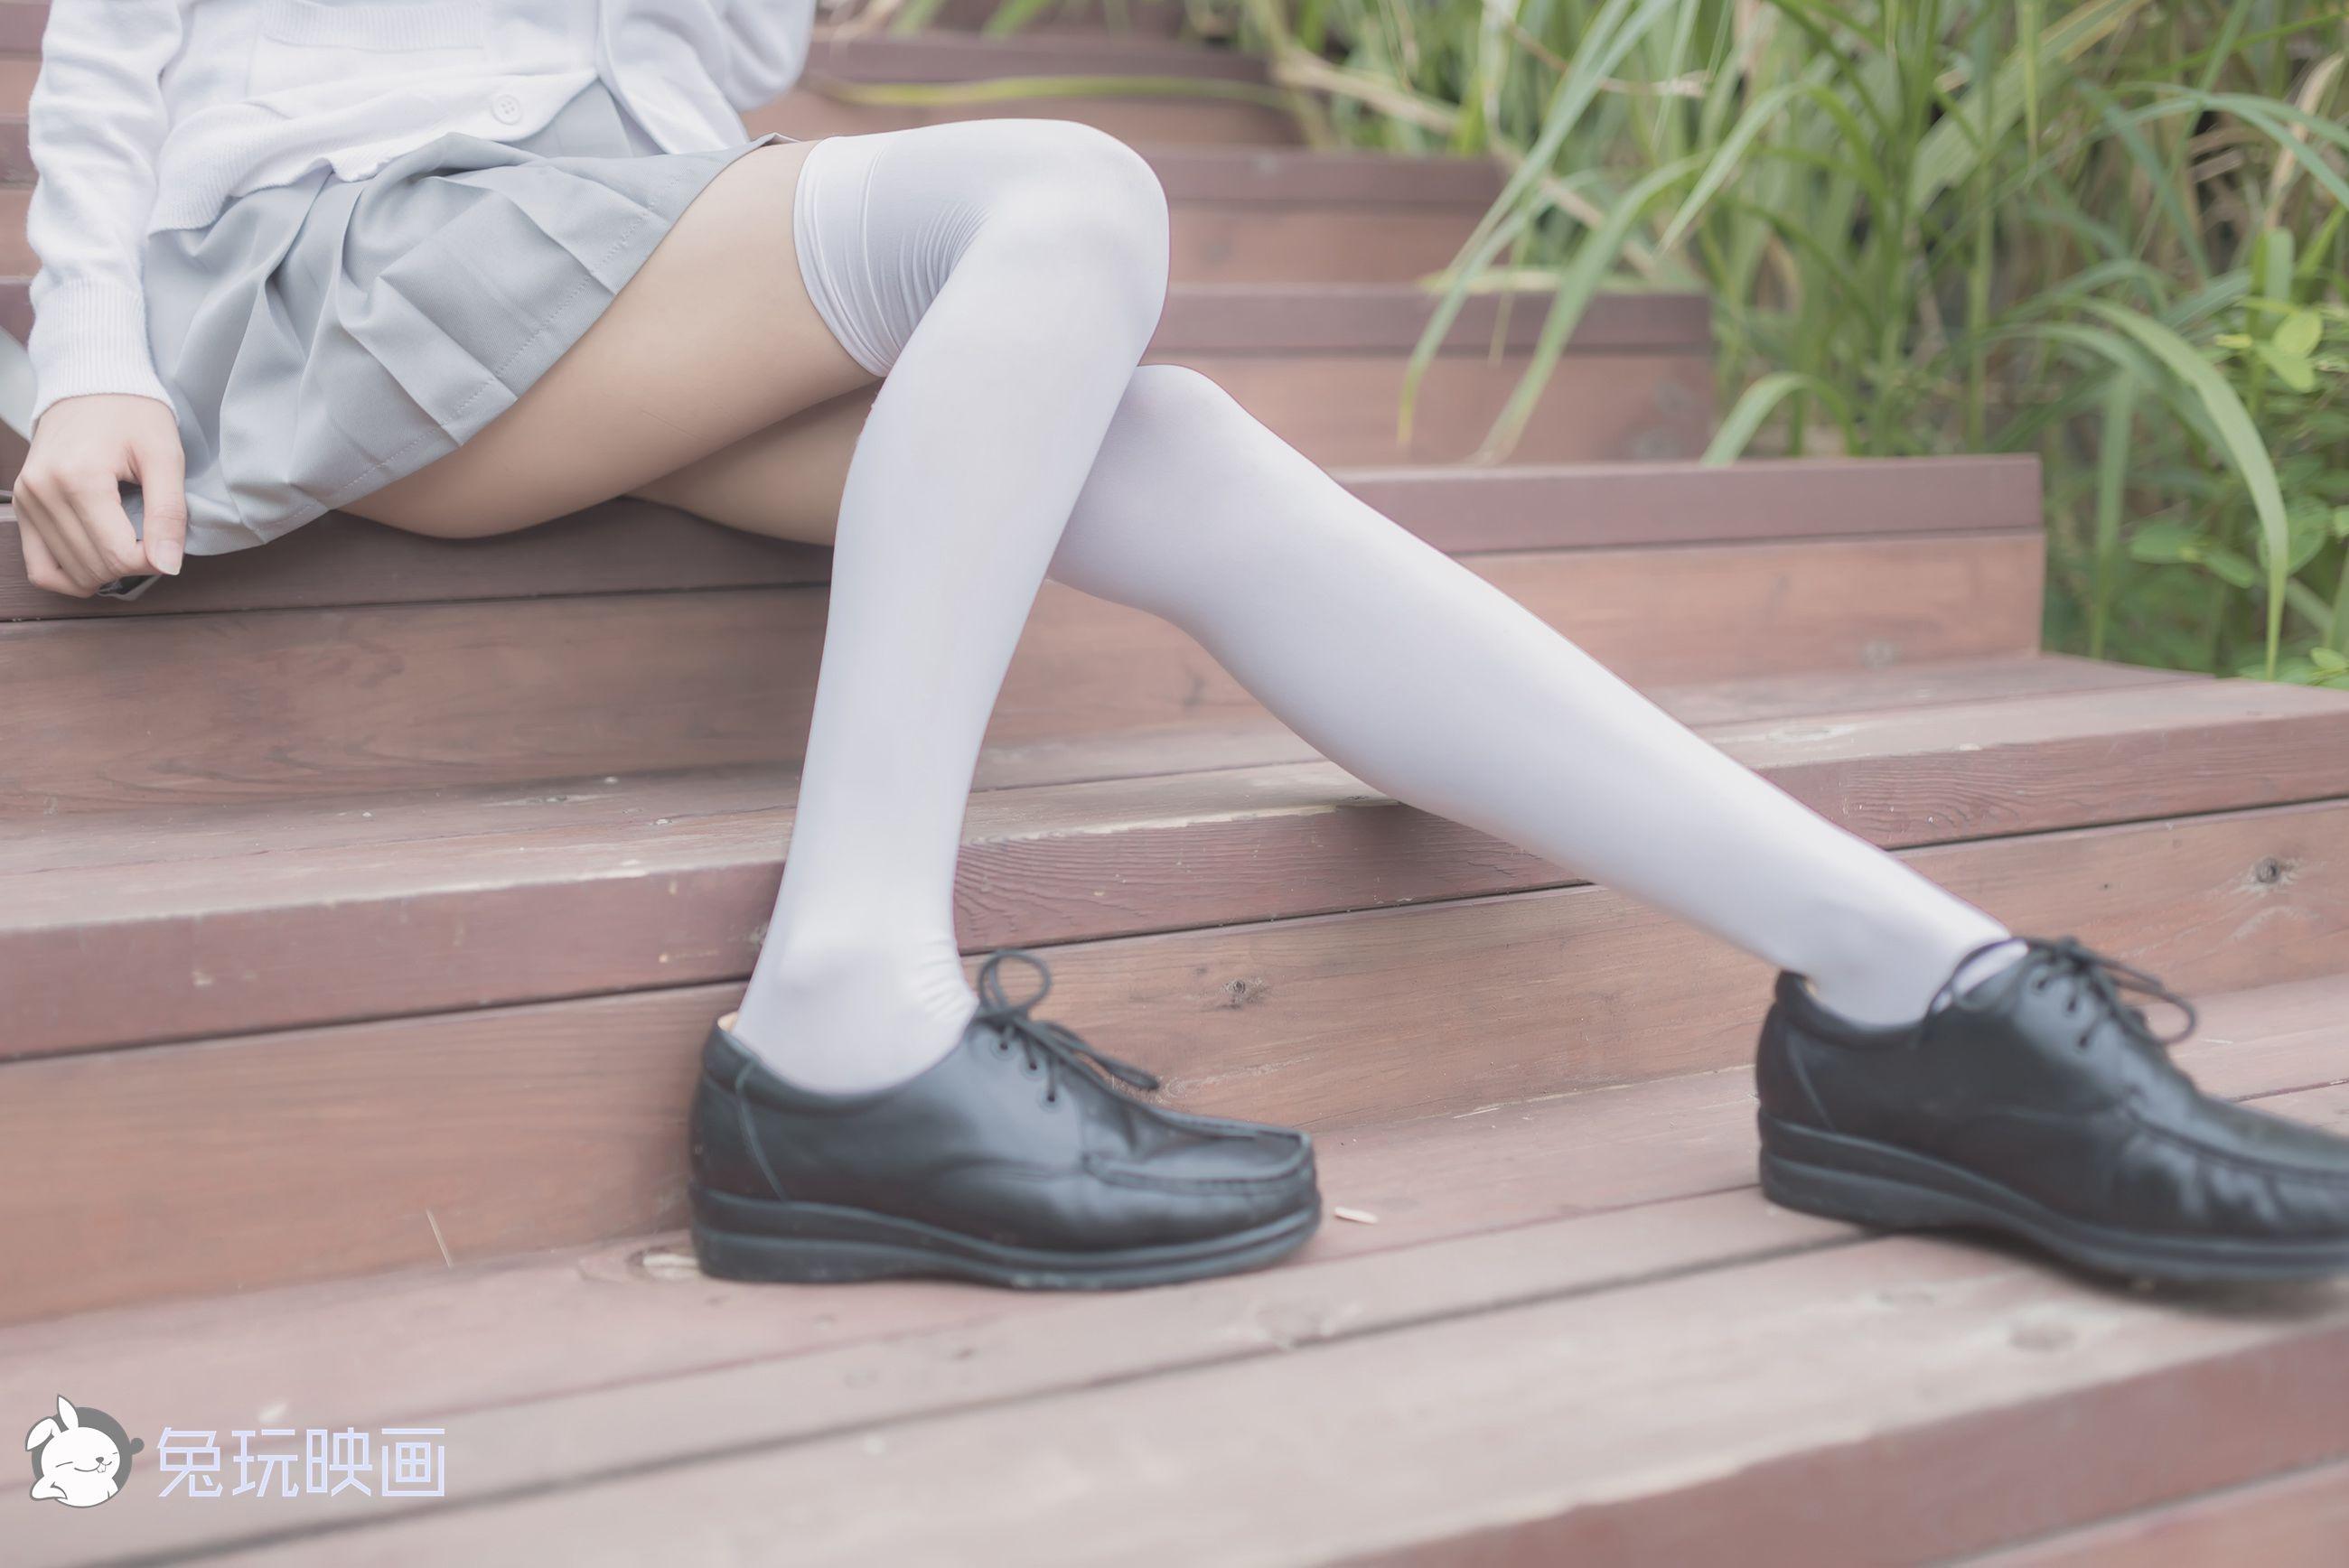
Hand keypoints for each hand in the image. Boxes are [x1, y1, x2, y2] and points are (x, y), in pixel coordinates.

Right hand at [14, 393, 186, 596]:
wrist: (92, 386)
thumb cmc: (133, 415)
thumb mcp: (165, 456)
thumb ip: (169, 513)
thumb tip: (167, 566)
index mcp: (79, 478)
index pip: (116, 555)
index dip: (151, 562)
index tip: (167, 544)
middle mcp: (43, 491)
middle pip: (92, 567)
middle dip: (129, 566)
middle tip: (150, 541)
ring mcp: (26, 500)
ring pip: (66, 573)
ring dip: (103, 572)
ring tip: (126, 543)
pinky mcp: (22, 506)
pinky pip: (38, 566)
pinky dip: (68, 576)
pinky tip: (96, 565)